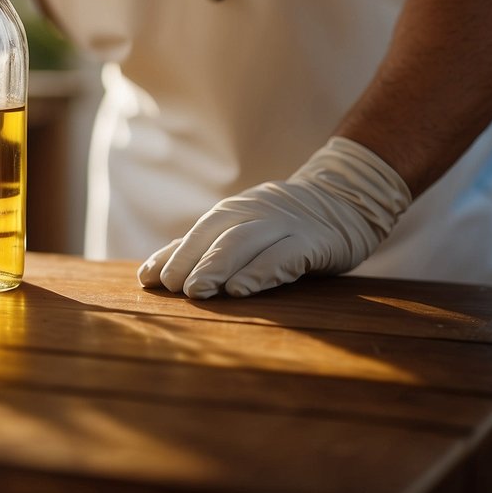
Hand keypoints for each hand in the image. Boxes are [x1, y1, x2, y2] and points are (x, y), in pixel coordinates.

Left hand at [138, 137, 411, 297]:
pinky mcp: (314, 242)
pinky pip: (285, 256)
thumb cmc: (279, 225)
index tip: (149, 280)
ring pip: (246, 242)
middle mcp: (253, 214)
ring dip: (218, 266)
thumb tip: (150, 274)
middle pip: (217, 235)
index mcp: (232, 212)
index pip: (197, 233)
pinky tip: (241, 289)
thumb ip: (200, 250)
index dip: (172, 255)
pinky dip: (260, 271)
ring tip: (198, 291)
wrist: (342, 201)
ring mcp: (284, 226)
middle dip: (191, 261)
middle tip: (173, 288)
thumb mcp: (239, 229)